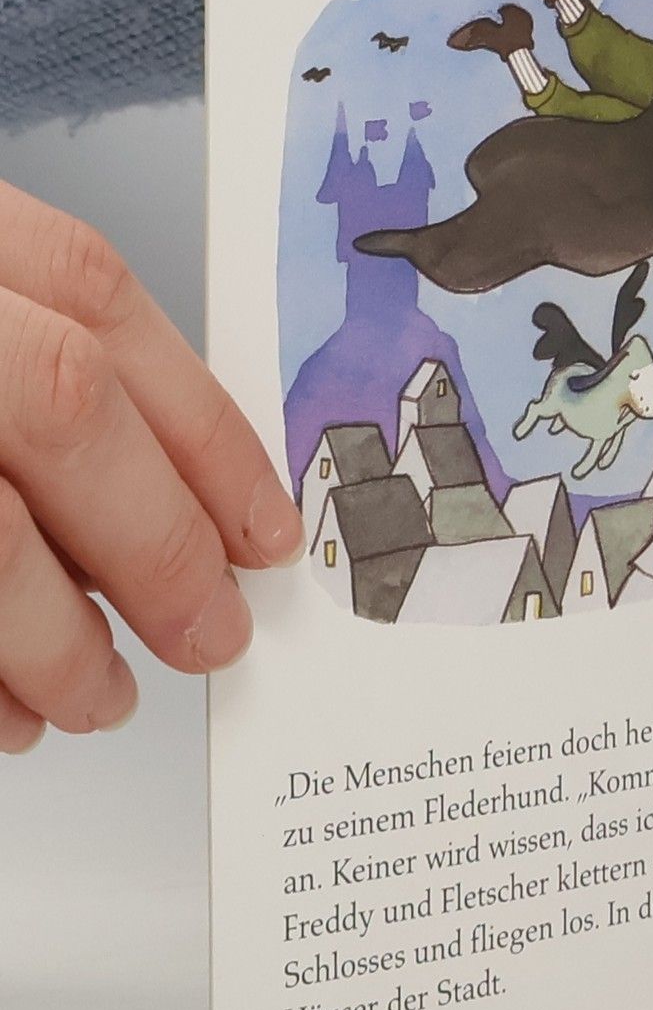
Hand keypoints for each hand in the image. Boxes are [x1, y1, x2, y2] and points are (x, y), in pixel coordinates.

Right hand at [0, 182, 303, 753]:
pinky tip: (3, 715)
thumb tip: (187, 512)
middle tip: (213, 639)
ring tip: (96, 699)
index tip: (269, 534)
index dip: (200, 426)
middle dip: (155, 542)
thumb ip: (39, 370)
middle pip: (57, 403)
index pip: (89, 294)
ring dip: (51, 637)